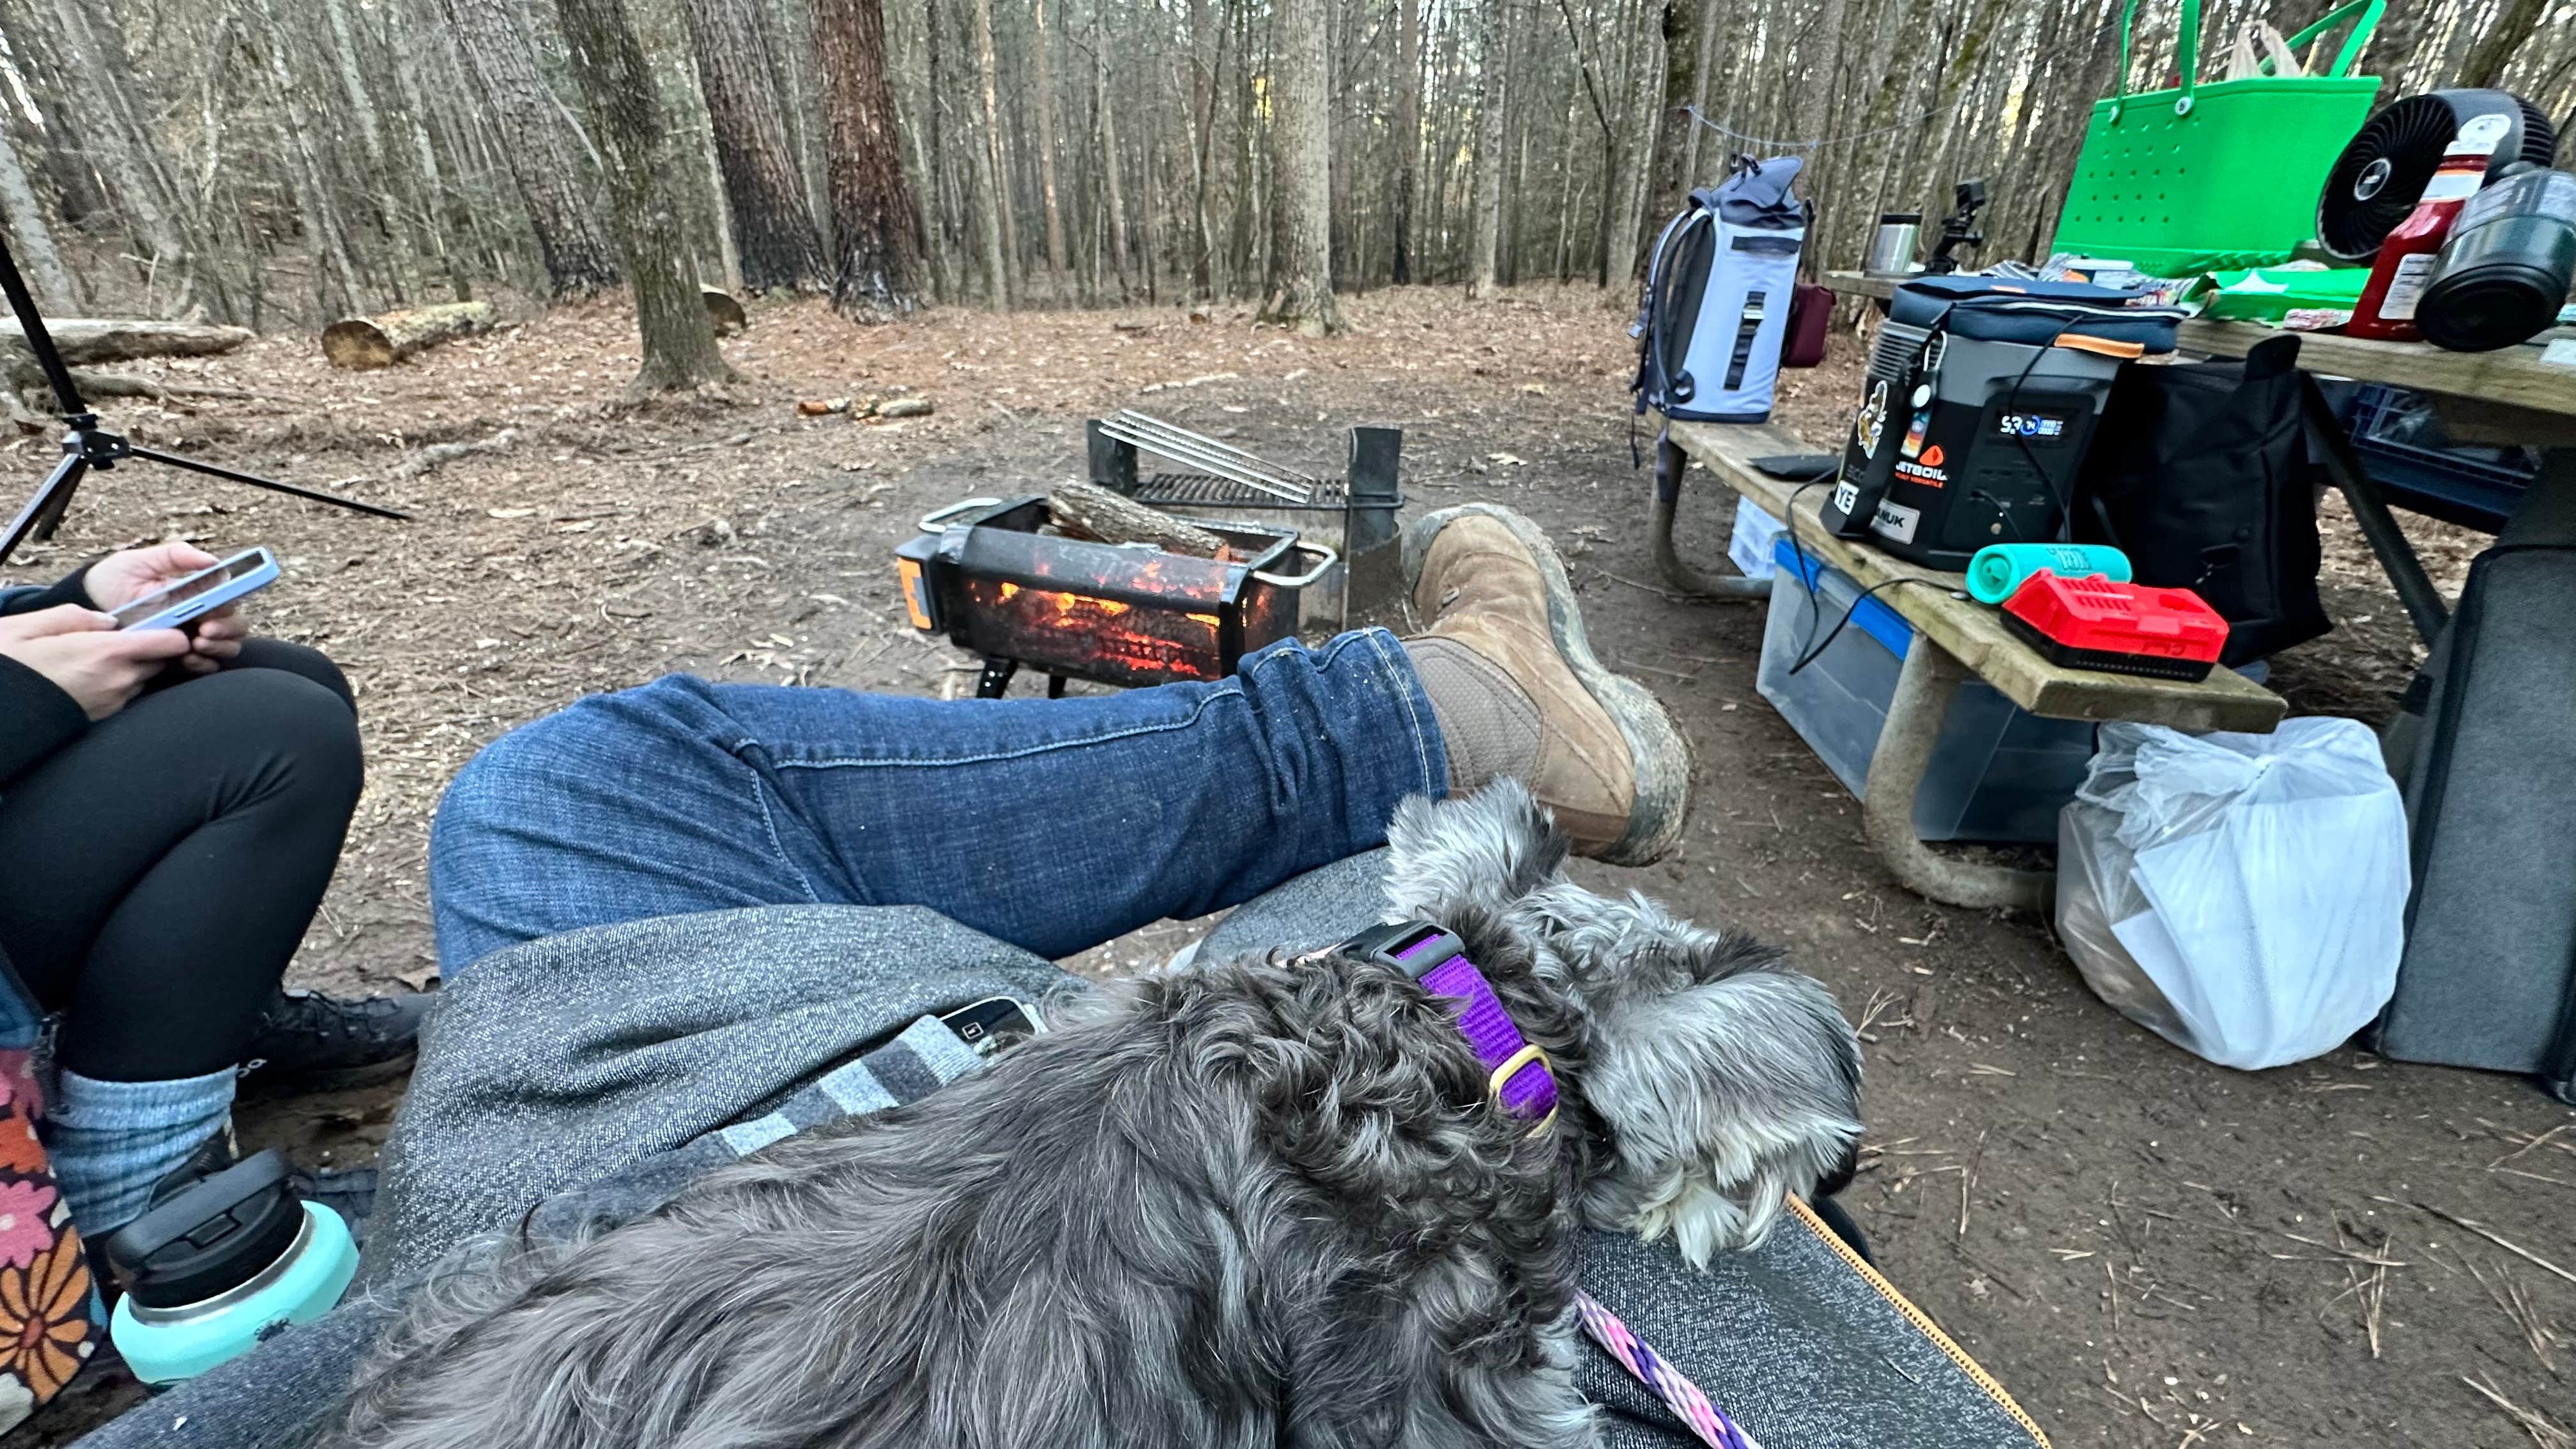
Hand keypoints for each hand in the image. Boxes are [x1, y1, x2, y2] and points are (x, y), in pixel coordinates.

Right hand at [0, 606, 193, 719]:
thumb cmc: (8, 665)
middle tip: (120, 639)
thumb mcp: (29, 627)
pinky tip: (90, 676)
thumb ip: (75, 616)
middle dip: (150, 648)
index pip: (172, 642)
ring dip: (132, 667)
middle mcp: (119, 680)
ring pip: (143, 677)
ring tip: (97, 659)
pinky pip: (127, 694)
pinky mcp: (106, 716)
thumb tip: (109, 621)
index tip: (162, 623)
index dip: (173, 631)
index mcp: (106, 652)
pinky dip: (119, 683)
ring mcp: (114, 701)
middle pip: (161, 660)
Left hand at [81, 542, 243, 673]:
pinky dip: (203, 664)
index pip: (229, 599)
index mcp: (196, 592)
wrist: (87, 609)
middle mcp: (199, 616)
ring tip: (195, 645)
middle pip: (236, 625)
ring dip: (219, 648)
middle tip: (204, 632)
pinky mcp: (178, 658)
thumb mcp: (139, 561)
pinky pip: (207, 666)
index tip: (213, 611)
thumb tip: (212, 561)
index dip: (229, 606)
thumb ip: (175, 555)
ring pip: (228, 647)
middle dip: (227, 630)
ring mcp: (190, 638)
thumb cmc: (112, 581)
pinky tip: (185, 659)